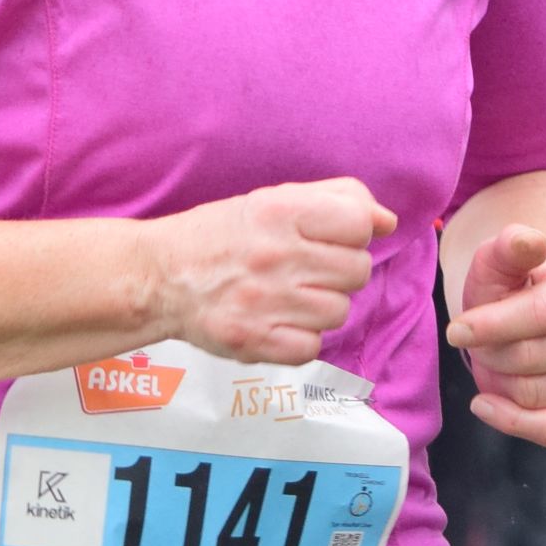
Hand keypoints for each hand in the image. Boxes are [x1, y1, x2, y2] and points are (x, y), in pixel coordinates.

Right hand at [147, 179, 398, 366]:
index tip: (333, 237)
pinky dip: (302, 338)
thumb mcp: (272, 199)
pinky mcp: (254, 342)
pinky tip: (280, 320)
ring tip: (292, 295)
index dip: (355, 232)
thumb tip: (387, 220)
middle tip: (309, 268)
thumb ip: (335, 198)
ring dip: (323, 305)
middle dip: (341, 270)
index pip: (358, 223)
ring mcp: (264, 302)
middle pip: (357, 271)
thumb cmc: (221, 235)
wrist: (159, 276)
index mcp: (279, 211)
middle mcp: (274, 255)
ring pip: (339, 311)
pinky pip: (312, 347)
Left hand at [446, 225, 545, 447]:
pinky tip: (485, 404)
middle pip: (528, 358)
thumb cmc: (510, 289)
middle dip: (489, 353)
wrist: (532, 318)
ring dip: (497, 381)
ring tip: (497, 360)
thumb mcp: (499, 262)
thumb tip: (529, 242)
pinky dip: (511, 422)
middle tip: (481, 343)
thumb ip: (510, 246)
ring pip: (530, 393)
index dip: (490, 326)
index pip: (539, 314)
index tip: (456, 330)